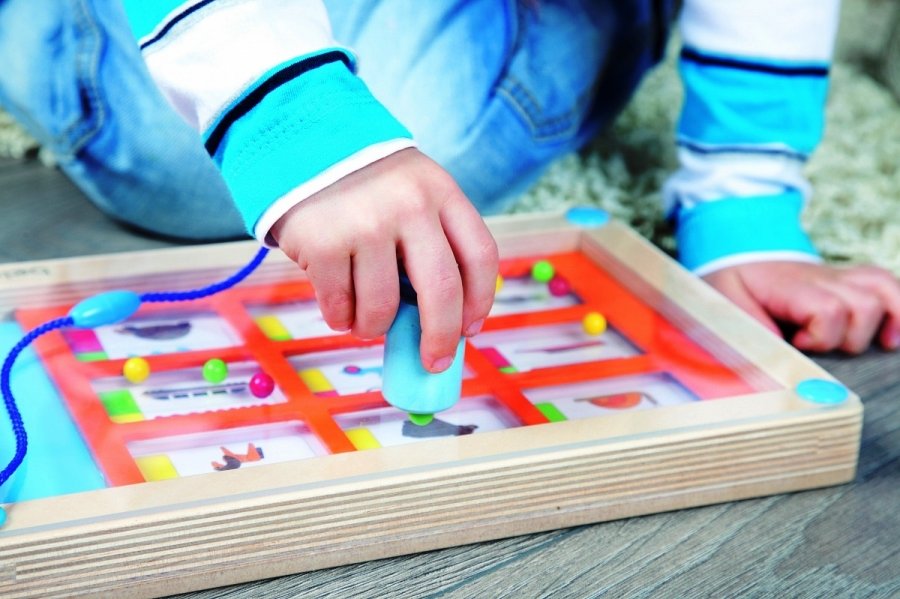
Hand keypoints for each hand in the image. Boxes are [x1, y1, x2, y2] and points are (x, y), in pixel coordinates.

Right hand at [271, 148, 498, 371]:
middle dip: (440, 337)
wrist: (302, 143)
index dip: (480, 301)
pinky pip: (340, 307)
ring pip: (383, 309)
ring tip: (365, 318)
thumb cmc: (367, 184)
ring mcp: (365, 225)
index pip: (480, 255)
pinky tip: (338, 304)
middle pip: (442, 290)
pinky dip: (340, 318)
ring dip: (374, 327)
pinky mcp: (323, 244)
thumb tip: (443, 323)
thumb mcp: (412, 192)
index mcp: (441, 192)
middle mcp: (409, 205)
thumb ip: (431, 241)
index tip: (470, 330)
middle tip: (433, 361)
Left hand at [703, 261, 899, 353]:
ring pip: (883, 291)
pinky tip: (891, 338)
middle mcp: (821, 279)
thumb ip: (748, 338)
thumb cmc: (732, 289)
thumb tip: (774, 369)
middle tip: (818, 345)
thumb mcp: (727, 312)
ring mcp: (838, 278)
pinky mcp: (848, 282)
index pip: (827, 308)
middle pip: (863, 304)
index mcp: (789, 287)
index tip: (798, 343)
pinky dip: (899, 309)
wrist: (736, 257)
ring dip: (883, 322)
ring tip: (873, 345)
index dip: (820, 335)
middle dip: (849, 336)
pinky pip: (887, 284)